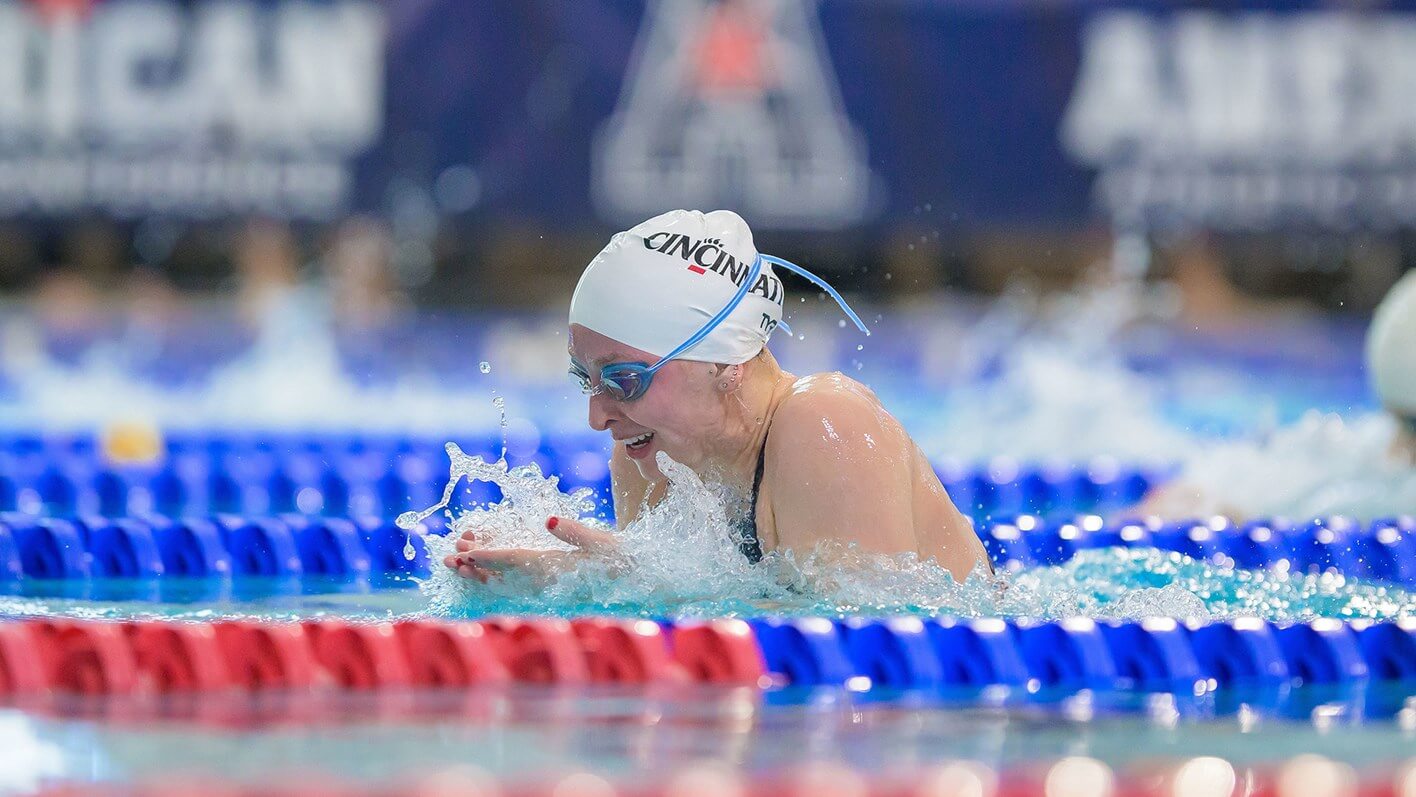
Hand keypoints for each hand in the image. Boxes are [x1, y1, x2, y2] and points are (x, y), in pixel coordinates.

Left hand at [442, 516, 618, 582]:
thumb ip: (573, 531)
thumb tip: (548, 520)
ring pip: (503, 584)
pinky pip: (513, 587)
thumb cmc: (620, 558)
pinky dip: (492, 578)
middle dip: (472, 566)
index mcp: (556, 566)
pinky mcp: (547, 590)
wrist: (636, 582)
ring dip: (477, 574)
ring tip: (455, 565)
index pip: (514, 560)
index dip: (488, 556)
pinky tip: (481, 574)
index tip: (465, 552)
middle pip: (500, 576)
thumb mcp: (600, 540)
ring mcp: (545, 588)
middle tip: (446, 558)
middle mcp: (546, 581)